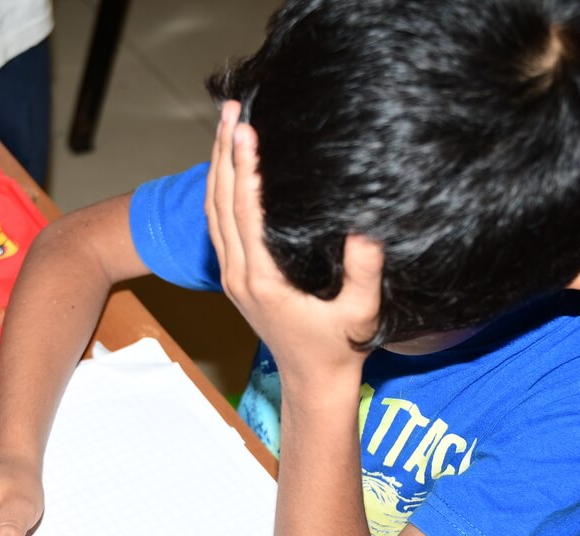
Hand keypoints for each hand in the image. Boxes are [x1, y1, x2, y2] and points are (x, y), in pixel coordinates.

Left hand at [206, 100, 383, 394]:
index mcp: (263, 280)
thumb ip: (364, 273)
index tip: (247, 131)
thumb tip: (367, 228)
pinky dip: (218, 191)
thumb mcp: (361, 313)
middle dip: (223, 153)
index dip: (245, 169)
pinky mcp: (235, 278)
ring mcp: (233, 277)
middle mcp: (239, 275)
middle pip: (220, 203)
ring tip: (225, 124)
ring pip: (212, 213)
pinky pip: (217, 227)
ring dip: (217, 167)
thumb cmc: (339, 349)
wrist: (312, 382)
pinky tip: (227, 166)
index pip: (246, 213)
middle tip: (232, 109)